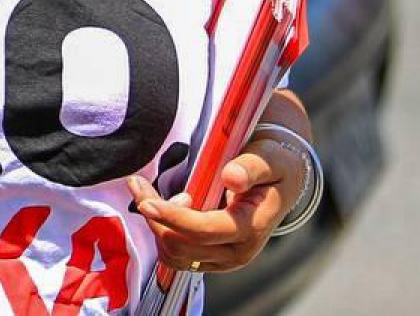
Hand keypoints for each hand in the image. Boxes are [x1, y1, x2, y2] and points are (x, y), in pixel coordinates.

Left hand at [126, 137, 306, 273]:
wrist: (281, 182)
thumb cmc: (273, 166)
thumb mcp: (268, 158)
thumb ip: (250, 167)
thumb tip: (231, 177)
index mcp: (251, 228)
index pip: (204, 230)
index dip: (172, 217)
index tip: (145, 200)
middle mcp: (237, 252)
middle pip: (181, 245)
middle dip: (155, 216)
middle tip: (138, 184)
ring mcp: (223, 260)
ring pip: (174, 254)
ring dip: (154, 225)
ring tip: (147, 192)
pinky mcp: (210, 259)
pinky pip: (176, 255)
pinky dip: (161, 233)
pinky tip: (159, 206)